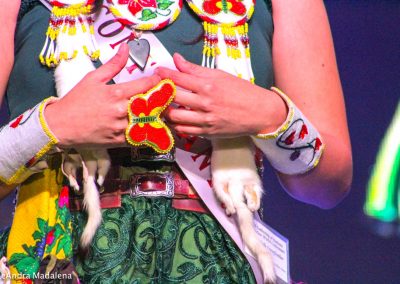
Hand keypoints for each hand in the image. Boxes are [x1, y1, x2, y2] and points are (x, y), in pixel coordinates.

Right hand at [45, 44, 160, 147]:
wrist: (61, 126)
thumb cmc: (76, 101)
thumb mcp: (93, 78)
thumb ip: (113, 65)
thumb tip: (125, 48)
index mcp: (117, 93)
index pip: (146, 85)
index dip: (157, 81)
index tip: (160, 79)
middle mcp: (122, 111)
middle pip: (152, 103)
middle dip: (160, 98)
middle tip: (165, 95)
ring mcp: (122, 128)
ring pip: (149, 121)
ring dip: (156, 115)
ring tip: (159, 110)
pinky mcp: (120, 141)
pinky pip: (140, 137)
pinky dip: (147, 131)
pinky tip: (148, 125)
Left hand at [155, 53, 286, 137]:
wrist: (259, 112)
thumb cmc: (241, 91)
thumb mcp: (220, 75)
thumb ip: (196, 69)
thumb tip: (177, 59)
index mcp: (208, 85)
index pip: (179, 78)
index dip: (164, 74)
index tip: (156, 72)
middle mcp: (205, 103)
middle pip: (173, 97)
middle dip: (160, 92)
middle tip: (154, 89)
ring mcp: (205, 120)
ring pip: (175, 116)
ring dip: (165, 110)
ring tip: (162, 105)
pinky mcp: (207, 133)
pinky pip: (184, 130)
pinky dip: (176, 124)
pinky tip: (174, 118)